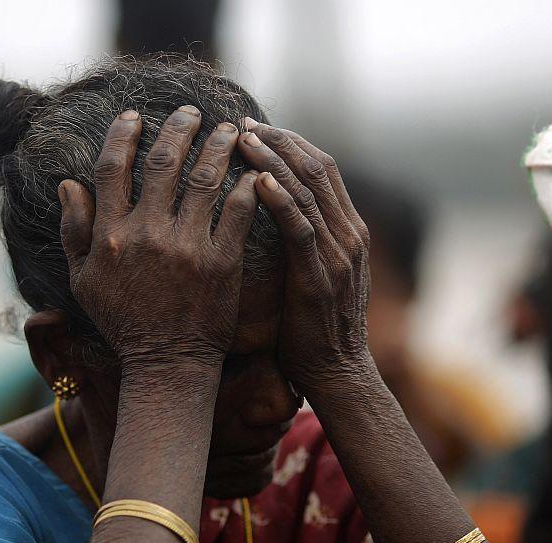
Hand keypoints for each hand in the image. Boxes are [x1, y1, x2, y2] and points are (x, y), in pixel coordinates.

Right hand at [58, 107, 257, 368]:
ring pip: (204, 179)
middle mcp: (147, 233)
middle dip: (179, 128)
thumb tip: (68, 183)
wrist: (166, 363)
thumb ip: (73, 231)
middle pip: (164, 163)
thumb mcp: (83, 282)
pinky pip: (237, 213)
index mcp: (110, 234)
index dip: (123, 135)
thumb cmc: (124, 323)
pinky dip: (247, 187)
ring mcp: (187, 247)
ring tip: (230, 129)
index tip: (135, 116)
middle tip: (192, 112)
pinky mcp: (221, 263)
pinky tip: (253, 171)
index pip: (112, 168)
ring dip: (218, 146)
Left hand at [237, 121, 371, 396]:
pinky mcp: (320, 276)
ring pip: (307, 191)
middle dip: (279, 141)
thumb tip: (271, 215)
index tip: (255, 129)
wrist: (336, 371)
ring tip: (241, 139)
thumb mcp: (314, 275)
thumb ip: (304, 242)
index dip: (289, 144)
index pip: (321, 170)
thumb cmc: (313, 327)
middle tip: (242, 124)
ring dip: (273, 161)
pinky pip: (301, 229)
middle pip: (316, 169)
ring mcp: (338, 253)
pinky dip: (281, 201)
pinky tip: (257, 181)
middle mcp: (348, 234)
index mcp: (347, 230)